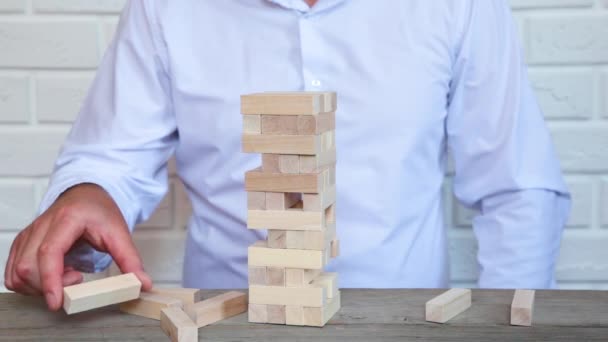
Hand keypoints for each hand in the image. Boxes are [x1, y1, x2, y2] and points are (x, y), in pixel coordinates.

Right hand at [3, 183, 151, 310]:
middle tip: (76, 277)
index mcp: (67, 218)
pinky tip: (51, 275)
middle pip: (29, 266)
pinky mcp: (22, 243)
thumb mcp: (120, 233)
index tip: (57, 301)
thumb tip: (143, 283)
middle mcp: (42, 224)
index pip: (49, 252)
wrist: (86, 195)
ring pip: (17, 271)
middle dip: (49, 285)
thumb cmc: (100, 211)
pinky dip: (28, 282)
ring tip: (65, 275)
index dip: (50, 280)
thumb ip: (131, 260)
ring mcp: (29, 233)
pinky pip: (13, 271)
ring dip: (38, 285)